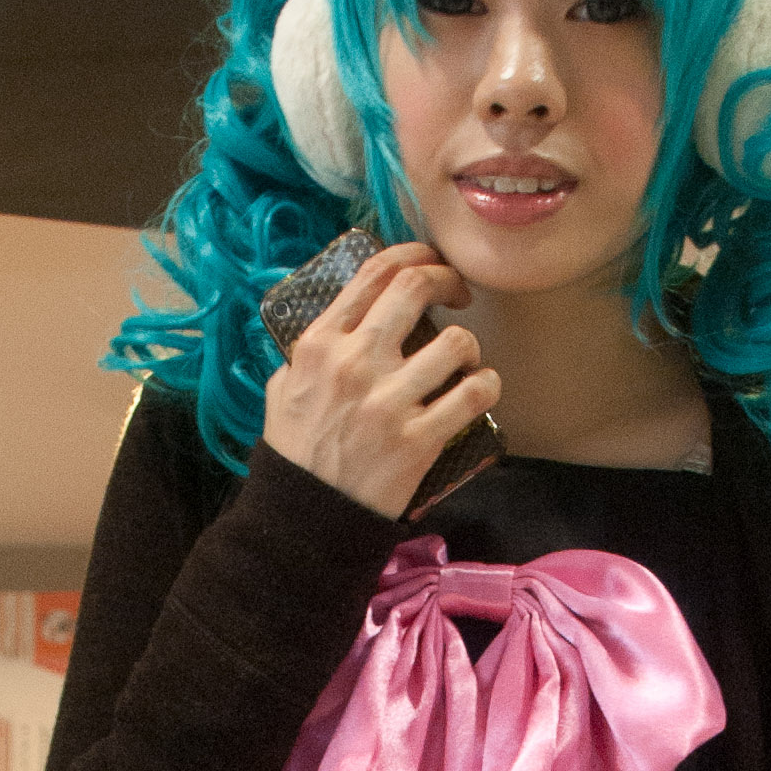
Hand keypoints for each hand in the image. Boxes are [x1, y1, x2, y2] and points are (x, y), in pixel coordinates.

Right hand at [260, 238, 500, 518]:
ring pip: (456, 342)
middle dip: (448, 279)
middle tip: (459, 294)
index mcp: (320, 344)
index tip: (430, 262)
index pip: (374, 272)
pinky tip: (481, 388)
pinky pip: (473, 394)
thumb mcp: (284, 388)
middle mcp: (354, 363)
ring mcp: (388, 402)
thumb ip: (309, 351)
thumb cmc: (296, 451)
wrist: (304, 517)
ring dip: (469, 345)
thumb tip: (338, 323)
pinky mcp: (417, 441)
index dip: (413, 253)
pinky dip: (487, 385)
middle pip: (416, 287)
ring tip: (465, 360)